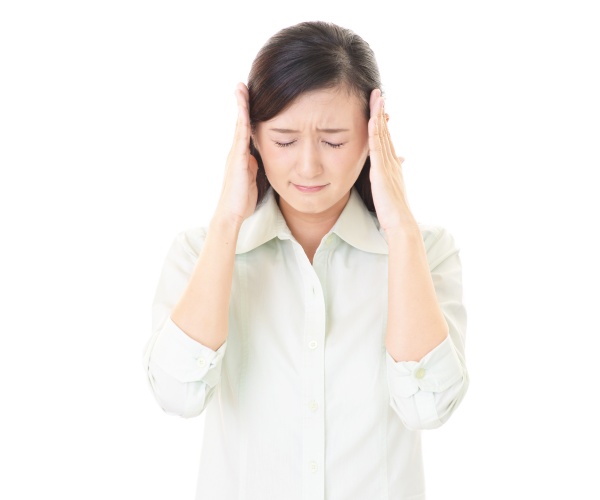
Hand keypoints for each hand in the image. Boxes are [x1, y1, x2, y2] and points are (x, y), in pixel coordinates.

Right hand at [214, 83, 258, 227]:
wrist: (231, 213)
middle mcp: (236, 152)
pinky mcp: (238, 160)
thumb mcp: (253, 179)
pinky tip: (244, 110)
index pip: (245, 130)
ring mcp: (235, 155)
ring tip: (241, 89)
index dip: (247, 114)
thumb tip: (259, 158)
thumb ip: (255, 166)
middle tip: (241, 85)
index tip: (248, 98)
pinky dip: (242, 122)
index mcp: (241, 156)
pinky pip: (240, 137)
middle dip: (241, 103)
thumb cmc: (242, 200)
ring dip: (240, 107)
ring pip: (239, 126)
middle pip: (240, 123)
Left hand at [368, 89, 411, 232]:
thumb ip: (389, 177)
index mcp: (392, 165)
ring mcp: (388, 165)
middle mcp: (392, 161)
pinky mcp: (382, 171)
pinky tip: (372, 120)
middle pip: (385, 132)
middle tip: (378, 94)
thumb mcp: (390, 190)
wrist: (401, 223)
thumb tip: (395, 167)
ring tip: (377, 97)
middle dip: (381, 112)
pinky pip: (377, 148)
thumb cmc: (393, 211)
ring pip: (382, 135)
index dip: (382, 123)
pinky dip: (375, 132)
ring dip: (379, 115)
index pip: (386, 139)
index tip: (379, 108)